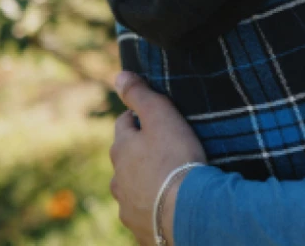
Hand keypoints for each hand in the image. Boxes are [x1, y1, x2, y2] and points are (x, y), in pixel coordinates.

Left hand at [110, 71, 206, 245]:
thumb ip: (139, 95)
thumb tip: (119, 76)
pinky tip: (167, 203)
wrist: (187, 210)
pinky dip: (153, 205)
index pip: (124, 124)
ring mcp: (128, 207)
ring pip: (132, 187)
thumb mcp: (160, 116)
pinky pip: (144, 212)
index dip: (138, 117)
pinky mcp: (141, 229)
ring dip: (144, 180)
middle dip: (138, 151)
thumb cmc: (176, 157)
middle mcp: (118, 180)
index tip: (155, 117)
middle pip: (125, 158)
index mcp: (121, 149)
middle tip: (164, 146)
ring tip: (166, 177)